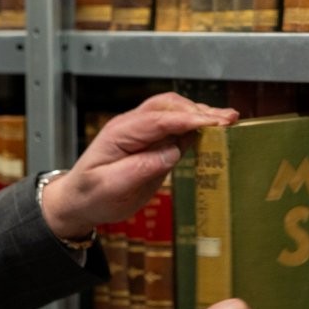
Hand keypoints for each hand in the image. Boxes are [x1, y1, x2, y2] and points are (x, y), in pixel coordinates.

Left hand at [40, 91, 237, 238]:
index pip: (159, 119)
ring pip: (175, 113)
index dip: (188, 119)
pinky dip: (197, 127)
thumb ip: (139, 169)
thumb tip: (171, 152)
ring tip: (229, 121)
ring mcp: (144, 134)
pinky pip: (177, 129)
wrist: (79, 201)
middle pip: (169, 106)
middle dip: (199, 110)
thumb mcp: (109, 187)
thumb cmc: (90, 195)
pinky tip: (216, 131)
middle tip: (228, 120)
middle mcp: (133, 127)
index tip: (214, 122)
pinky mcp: (154, 144)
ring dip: (202, 114)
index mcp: (120, 133)